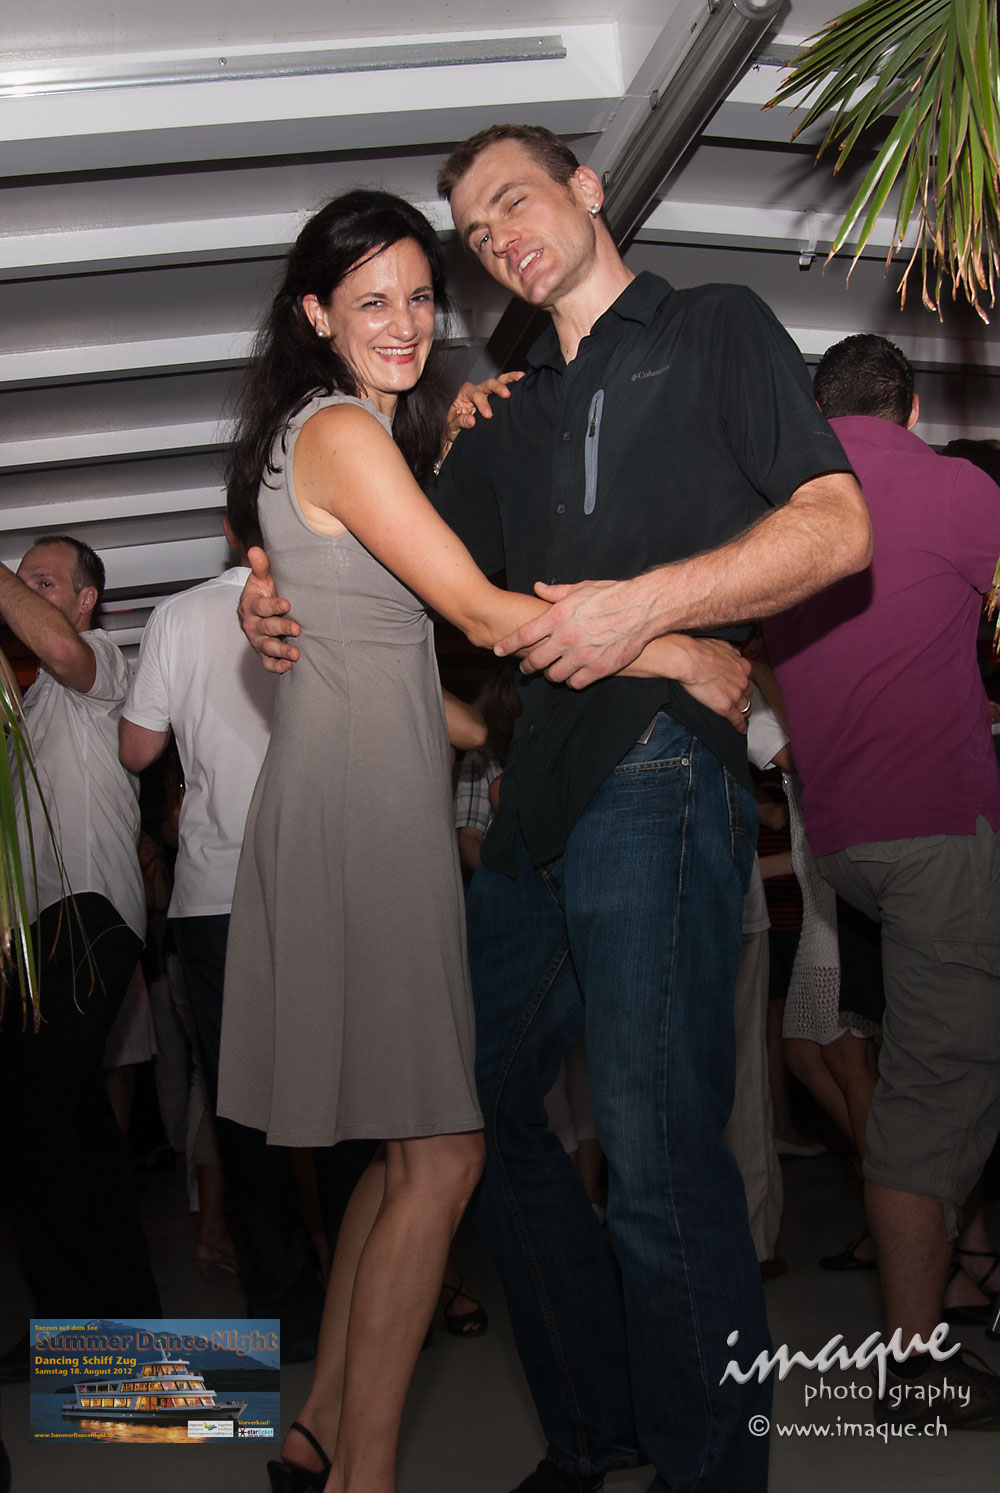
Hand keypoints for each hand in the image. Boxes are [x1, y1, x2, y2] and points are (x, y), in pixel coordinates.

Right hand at [239, 546, 300, 673]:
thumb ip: (261, 566)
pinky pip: (267, 662)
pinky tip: (288, 666)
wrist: (263, 609)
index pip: (260, 606)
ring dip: (281, 650)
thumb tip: (255, 550)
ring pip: (267, 647)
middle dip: (281, 628)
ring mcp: (258, 640)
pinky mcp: (264, 653)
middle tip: (297, 628)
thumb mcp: (262, 577)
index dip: (272, 606)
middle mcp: (252, 624)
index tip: (287, 604)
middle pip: (265, 628)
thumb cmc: (264, 592)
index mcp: (250, 605)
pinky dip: (276, 666)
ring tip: (295, 654)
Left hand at [440, 371, 524, 460]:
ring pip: (499, 381)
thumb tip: (471, 420)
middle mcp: (478, 390)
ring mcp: (488, 394)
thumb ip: (460, 422)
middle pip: (488, 383)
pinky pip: (506, 387)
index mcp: (465, 394)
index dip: (482, 403)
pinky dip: (514, 383)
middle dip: (498, 388)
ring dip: (509, 379)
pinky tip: (522, 380)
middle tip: (506, 394)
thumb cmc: (456, 428)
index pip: (474, 393)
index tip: (488, 415)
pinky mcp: (498, 400)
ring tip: (520, 377)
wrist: (460, 435)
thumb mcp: (453, 426)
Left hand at [494, 577, 651, 688]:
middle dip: (527, 666)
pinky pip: (575, 683)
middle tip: (526, 667)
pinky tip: (573, 676)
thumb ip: (556, 593)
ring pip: (554, 676)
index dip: (507, 645)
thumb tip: (538, 588)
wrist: (642, 609)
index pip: (523, 635)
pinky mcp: (598, 669)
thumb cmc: (612, 595)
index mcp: (558, 616)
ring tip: (552, 671)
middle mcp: (566, 638)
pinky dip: (572, 681)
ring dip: (551, 674)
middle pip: (535, 661)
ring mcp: (582, 656)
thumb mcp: (581, 588)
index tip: (498, 650)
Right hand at [670, 637, 752, 731]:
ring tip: (741, 717)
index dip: (742, 684)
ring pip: (745, 708)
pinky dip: (740, 726)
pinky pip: (737, 719)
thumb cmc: (700, 650)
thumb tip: (733, 655)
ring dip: (743, 712)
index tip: (739, 687)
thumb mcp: (721, 645)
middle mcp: (742, 681)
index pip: (746, 679)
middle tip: (739, 702)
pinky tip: (740, 730)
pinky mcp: (725, 707)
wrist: (689, 659)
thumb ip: (731, 653)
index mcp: (743, 666)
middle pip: (748, 694)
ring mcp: (735, 695)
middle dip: (744, 698)